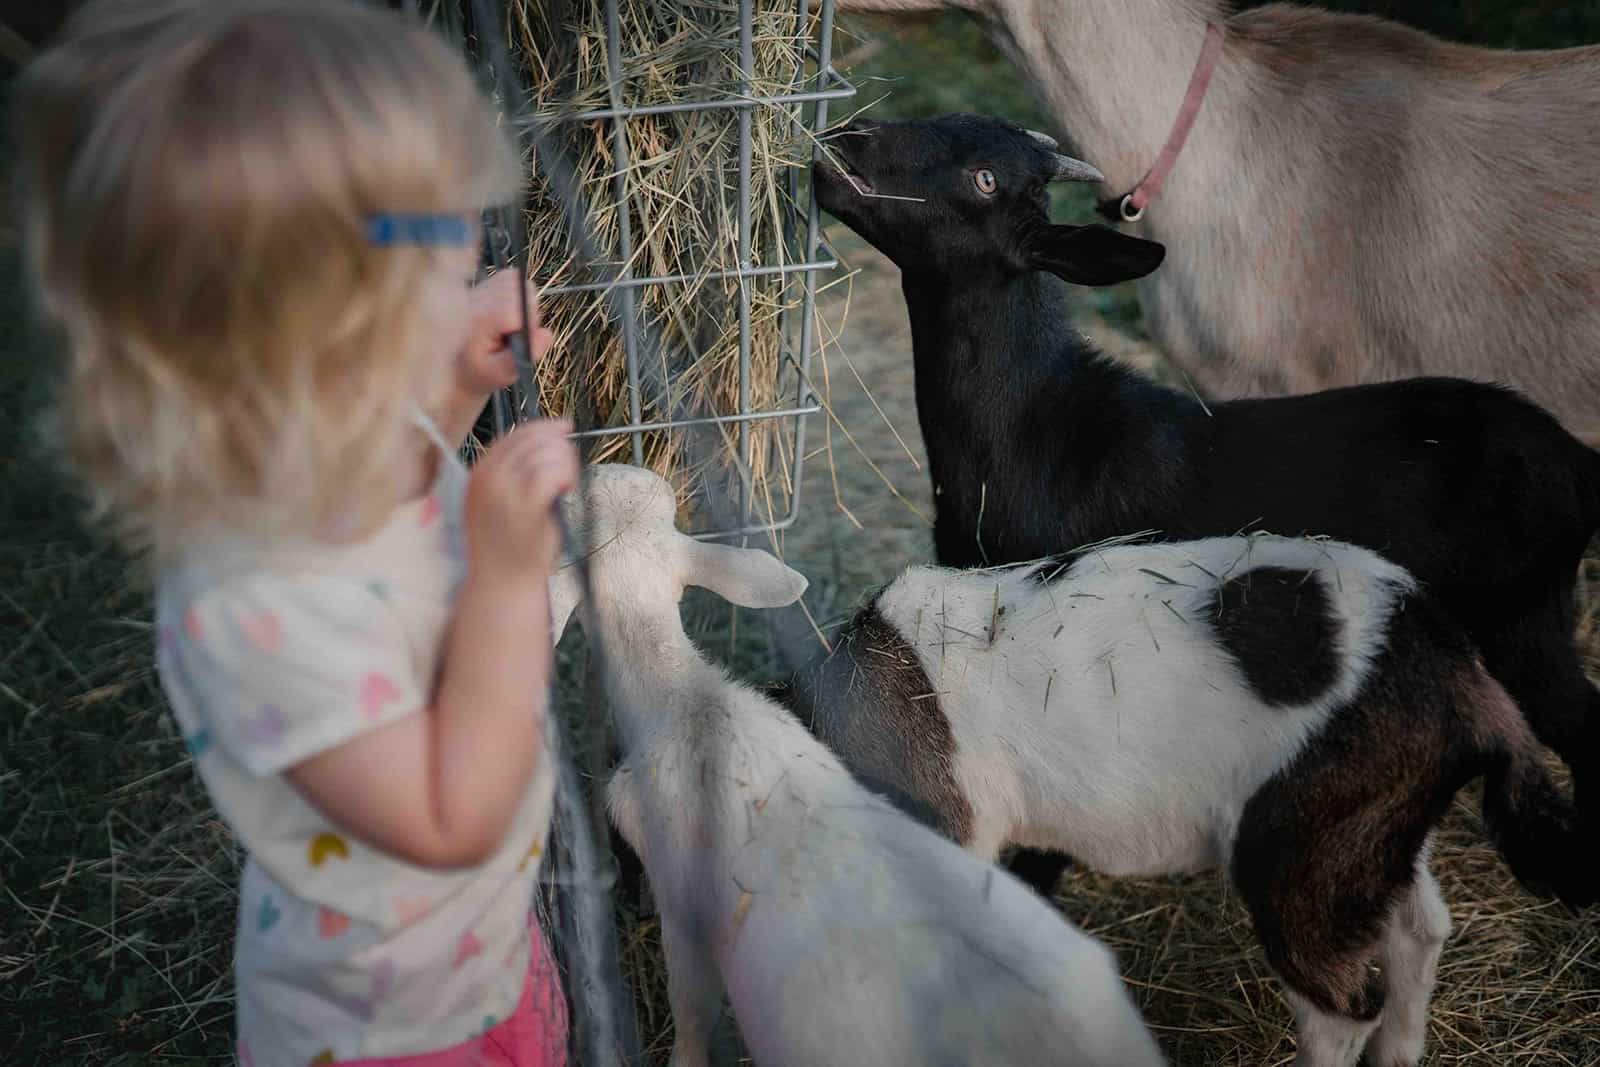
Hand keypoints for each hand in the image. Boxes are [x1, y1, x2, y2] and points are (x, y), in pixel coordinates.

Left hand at [456, 271, 555, 395]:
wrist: (453, 367)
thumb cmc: (477, 373)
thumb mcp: (502, 373)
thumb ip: (526, 355)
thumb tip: (546, 334)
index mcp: (480, 320)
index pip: (518, 305)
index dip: (530, 322)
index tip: (522, 339)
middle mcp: (475, 298)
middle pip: (519, 288)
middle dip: (528, 311)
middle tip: (516, 333)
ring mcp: (476, 288)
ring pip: (515, 280)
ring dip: (521, 301)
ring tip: (510, 324)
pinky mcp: (480, 285)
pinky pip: (507, 278)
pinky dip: (514, 293)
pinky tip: (505, 314)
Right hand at [464, 418, 579, 581]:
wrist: (502, 583)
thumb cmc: (509, 545)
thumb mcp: (501, 502)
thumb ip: (515, 472)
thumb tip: (551, 437)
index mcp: (480, 473)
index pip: (515, 434)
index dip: (545, 427)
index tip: (566, 428)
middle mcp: (487, 477)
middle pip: (534, 438)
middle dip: (560, 447)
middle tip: (569, 471)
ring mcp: (504, 490)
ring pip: (547, 453)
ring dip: (567, 464)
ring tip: (566, 486)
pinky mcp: (524, 505)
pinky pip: (553, 472)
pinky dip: (567, 476)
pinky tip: (566, 491)